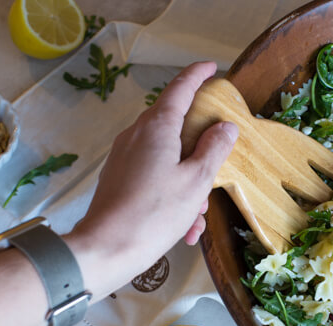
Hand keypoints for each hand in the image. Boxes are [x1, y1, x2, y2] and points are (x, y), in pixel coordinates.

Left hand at [66, 62, 237, 299]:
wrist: (106, 250)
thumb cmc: (154, 214)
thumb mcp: (196, 182)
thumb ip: (214, 150)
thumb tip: (225, 127)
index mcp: (156, 128)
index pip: (180, 89)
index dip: (198, 76)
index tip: (212, 68)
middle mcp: (136, 136)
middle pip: (176, 127)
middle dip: (201, 152)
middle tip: (216, 172)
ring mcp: (124, 157)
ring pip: (168, 159)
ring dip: (188, 184)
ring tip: (197, 217)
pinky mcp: (119, 178)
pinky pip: (153, 177)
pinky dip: (171, 195)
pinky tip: (183, 228)